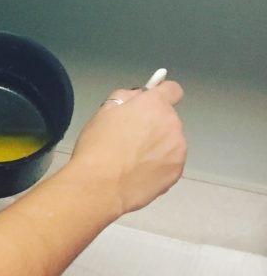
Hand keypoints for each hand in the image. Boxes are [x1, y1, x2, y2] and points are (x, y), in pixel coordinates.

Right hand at [68, 80, 186, 214]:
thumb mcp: (102, 113)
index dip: (162, 94)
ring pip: (170, 142)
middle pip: (168, 119)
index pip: (172, 89)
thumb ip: (123, 98)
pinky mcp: (177, 171)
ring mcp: (178, 149)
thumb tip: (135, 97)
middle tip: (130, 139)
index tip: (151, 103)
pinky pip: (170, 163)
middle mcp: (172, 123)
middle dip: (154, 125)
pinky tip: (138, 173)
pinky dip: (158, 166)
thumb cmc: (97, 147)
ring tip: (132, 160)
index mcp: (154, 105)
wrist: (101, 186)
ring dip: (157, 146)